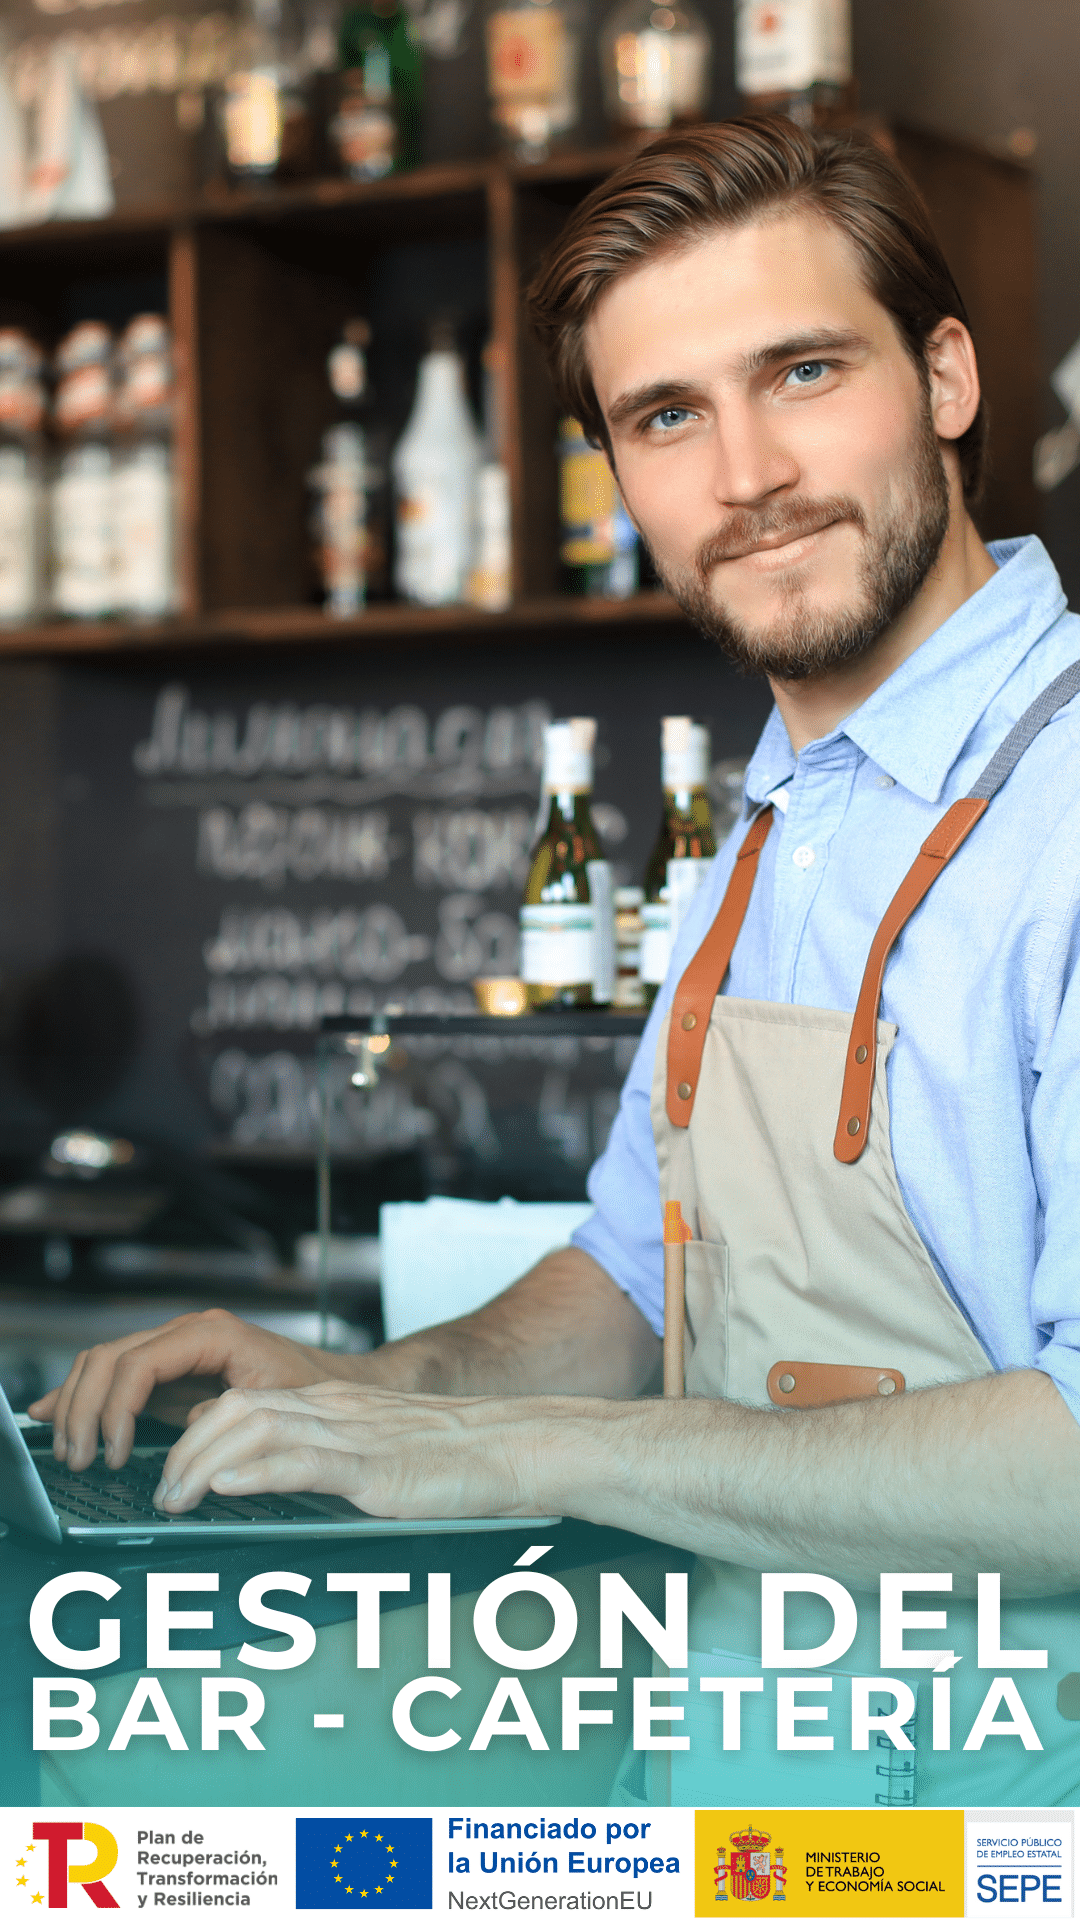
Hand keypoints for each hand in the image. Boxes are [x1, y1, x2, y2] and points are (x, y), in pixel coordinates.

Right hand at [27, 1310, 352, 1472]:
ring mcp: (175, 1346)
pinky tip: (55, 1415)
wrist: (336, 1382)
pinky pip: (114, 1371)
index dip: (117, 1409)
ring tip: (74, 1452)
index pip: (140, 1362)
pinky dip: (83, 1395)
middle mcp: (187, 1332)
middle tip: (81, 1459)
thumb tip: (182, 1445)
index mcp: (212, 1334)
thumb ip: (226, 1421)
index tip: (115, 1453)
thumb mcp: (274, 1409)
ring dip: (79, 1405)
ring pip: (103, 1361)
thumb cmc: (311, 1392)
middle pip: (110, 1358)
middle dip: (86, 1410)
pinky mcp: (169, 1367)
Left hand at [152, 1379, 569, 1518]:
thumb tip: (285, 1485)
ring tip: (177, 1498)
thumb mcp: (386, 1452)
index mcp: (338, 1406)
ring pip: (257, 1428)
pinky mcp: (377, 1466)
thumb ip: (337, 1460)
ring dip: (203, 1462)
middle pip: (237, 1409)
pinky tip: (228, 1486)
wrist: (520, 1446)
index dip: (198, 1434)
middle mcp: (338, 1411)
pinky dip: (257, 1470)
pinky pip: (305, 1460)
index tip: (175, 1472)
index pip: (246, 1404)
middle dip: (185, 1450)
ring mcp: (356, 1436)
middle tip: (162, 1493)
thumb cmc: (463, 1460)